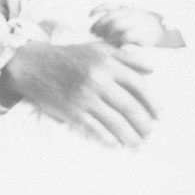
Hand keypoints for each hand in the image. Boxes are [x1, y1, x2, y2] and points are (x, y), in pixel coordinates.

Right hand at [0, 39, 160, 148]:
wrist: (35, 65)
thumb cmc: (70, 56)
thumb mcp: (99, 48)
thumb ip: (127, 57)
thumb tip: (153, 69)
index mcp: (108, 64)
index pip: (138, 85)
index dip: (153, 102)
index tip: (160, 115)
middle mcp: (98, 80)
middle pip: (130, 107)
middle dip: (144, 124)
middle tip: (151, 133)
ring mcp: (85, 98)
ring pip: (114, 122)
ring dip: (129, 136)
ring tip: (138, 144)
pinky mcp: (72, 112)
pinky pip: (94, 129)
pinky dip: (107, 139)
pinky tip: (116, 145)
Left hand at [90, 4, 177, 48]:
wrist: (167, 32)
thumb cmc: (147, 28)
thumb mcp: (134, 18)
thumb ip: (119, 19)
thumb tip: (99, 28)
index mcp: (128, 9)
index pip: (110, 5)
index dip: (98, 9)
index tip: (89, 15)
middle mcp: (132, 14)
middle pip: (111, 17)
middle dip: (100, 24)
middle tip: (94, 33)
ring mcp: (137, 23)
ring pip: (117, 25)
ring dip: (108, 33)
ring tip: (103, 40)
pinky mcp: (142, 35)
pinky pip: (127, 36)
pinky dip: (119, 41)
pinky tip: (116, 45)